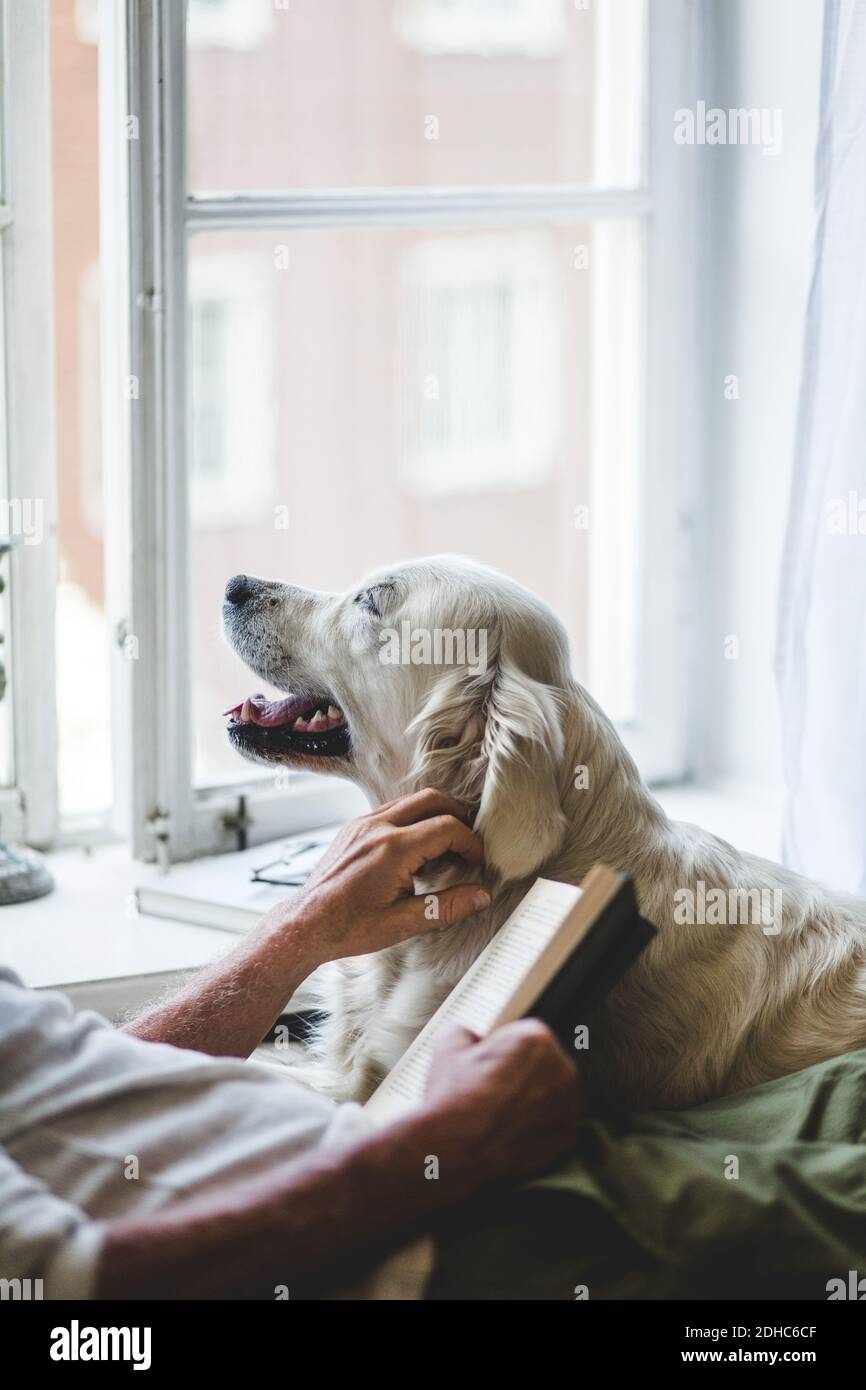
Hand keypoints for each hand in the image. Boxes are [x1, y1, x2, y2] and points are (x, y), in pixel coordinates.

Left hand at [281, 789, 489, 961]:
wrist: (306, 925)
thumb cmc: (349, 927)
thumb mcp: (404, 922)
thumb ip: (448, 906)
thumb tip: (482, 896)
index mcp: (393, 849)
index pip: (447, 827)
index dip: (470, 842)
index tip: (477, 861)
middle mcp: (377, 827)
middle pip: (432, 800)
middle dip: (458, 816)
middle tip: (468, 843)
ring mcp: (362, 824)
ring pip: (410, 801)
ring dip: (434, 816)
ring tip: (445, 847)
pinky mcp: (354, 828)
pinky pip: (391, 810)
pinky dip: (412, 820)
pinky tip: (416, 850)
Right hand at [423, 1020, 580, 1183]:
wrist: (453, 1150)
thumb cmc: (454, 1102)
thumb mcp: (447, 1047)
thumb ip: (465, 1032)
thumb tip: (466, 1036)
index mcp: (536, 1040)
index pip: (525, 1034)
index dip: (504, 1047)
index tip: (492, 1059)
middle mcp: (561, 1070)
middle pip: (544, 1063)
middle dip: (522, 1072)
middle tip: (493, 1085)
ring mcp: (567, 1106)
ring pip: (551, 1094)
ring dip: (532, 1099)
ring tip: (498, 1110)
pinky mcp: (566, 1138)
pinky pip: (553, 1124)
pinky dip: (536, 1127)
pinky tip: (509, 1129)